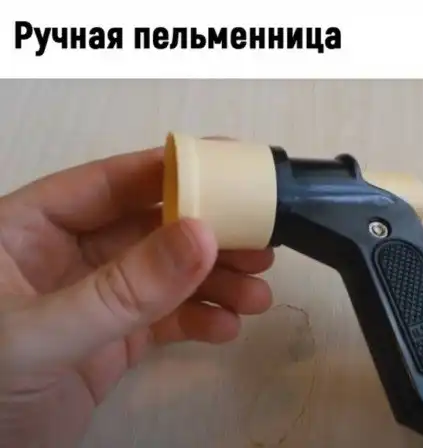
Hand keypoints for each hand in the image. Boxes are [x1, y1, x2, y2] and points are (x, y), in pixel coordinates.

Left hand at [0, 146, 273, 446]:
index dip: (168, 173)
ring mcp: (94, 300)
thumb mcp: (47, 332)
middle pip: (149, 229)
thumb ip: (125, 287)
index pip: (107, 185)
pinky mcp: (113, 341)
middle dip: (207, 236)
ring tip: (258, 294)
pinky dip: (200, 322)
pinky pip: (165, 320)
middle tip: (261, 241)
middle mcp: (65, 256)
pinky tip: (228, 327)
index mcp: (28, 229)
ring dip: (215, 282)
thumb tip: (204, 235)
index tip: (229, 171)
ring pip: (165, 276)